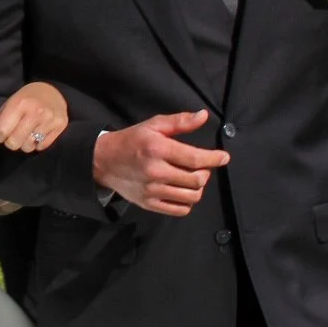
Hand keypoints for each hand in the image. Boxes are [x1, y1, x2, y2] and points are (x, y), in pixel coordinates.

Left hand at [0, 82, 68, 154]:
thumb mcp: (6, 108)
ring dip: (24, 144)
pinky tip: (38, 133)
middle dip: (11, 142)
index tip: (2, 132)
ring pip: (28, 147)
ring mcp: (49, 119)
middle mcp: (35, 112)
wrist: (53, 91)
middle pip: (14, 143)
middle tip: (14, 134)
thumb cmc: (25, 100)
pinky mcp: (60, 126)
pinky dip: (37, 144)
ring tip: (26, 133)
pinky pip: (42, 147)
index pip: (1, 131)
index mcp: (19, 104)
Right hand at [92, 110, 229, 215]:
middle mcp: (156, 172)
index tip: (224, 157)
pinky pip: (179, 210)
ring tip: (192, 179)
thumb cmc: (132, 140)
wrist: (103, 161)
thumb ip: (180, 122)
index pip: (195, 158)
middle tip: (201, 166)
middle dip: (205, 172)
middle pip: (197, 179)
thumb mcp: (154, 125)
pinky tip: (182, 190)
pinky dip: (187, 202)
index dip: (214, 158)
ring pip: (191, 197)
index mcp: (158, 149)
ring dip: (198, 187)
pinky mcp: (149, 204)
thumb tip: (204, 116)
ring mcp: (152, 190)